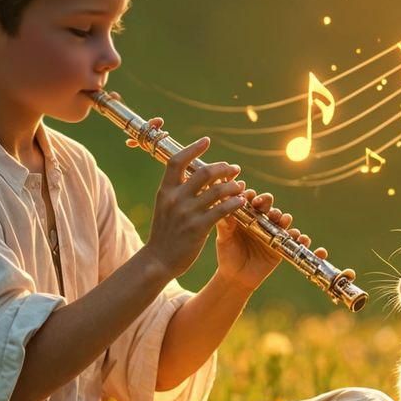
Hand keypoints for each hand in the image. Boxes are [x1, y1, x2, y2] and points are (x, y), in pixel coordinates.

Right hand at [143, 127, 245, 279]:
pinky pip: (222, 210)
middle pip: (203, 172)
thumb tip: (194, 174)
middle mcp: (175, 198)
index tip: (207, 140)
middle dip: (223, 168)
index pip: (176, 161)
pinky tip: (242, 202)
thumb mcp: (165, 207)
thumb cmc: (165, 233)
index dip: (193, 148)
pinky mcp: (198, 228)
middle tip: (234, 168)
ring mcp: (186, 213)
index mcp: (165, 191)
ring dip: (232, 185)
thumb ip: (177, 191)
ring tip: (240, 186)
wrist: (158, 260)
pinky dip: (235, 203)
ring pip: (217, 190)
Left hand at [215, 185, 354, 292]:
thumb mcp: (224, 240)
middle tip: (262, 204)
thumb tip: (226, 209)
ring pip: (282, 218)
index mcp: (245, 215)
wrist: (237, 277)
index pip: (249, 199)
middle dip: (266, 201)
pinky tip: (300, 238)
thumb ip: (225, 225)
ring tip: (282, 220)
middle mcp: (260, 220)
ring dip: (283, 217)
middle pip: (267, 204)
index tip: (248, 195)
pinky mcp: (282, 245)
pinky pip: (294, 238)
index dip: (250, 194)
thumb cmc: (228, 256)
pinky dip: (300, 237)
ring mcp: (272, 231)